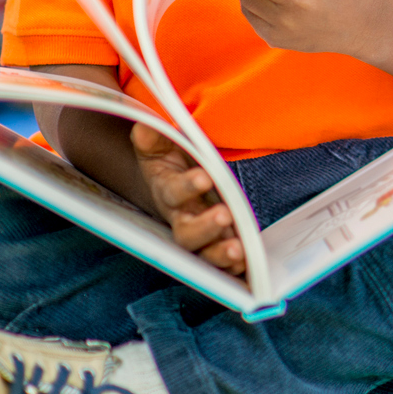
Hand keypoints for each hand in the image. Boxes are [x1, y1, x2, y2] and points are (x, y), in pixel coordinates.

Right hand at [129, 122, 245, 274]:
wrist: (174, 177)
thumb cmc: (168, 158)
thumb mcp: (157, 143)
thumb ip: (151, 136)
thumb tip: (145, 127)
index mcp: (167, 191)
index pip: (173, 191)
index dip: (186, 186)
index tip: (205, 176)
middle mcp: (181, 217)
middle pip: (186, 234)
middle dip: (205, 227)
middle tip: (224, 215)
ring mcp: (200, 235)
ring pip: (204, 253)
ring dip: (220, 254)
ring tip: (238, 250)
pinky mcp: (216, 243)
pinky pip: (221, 263)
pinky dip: (233, 267)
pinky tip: (247, 264)